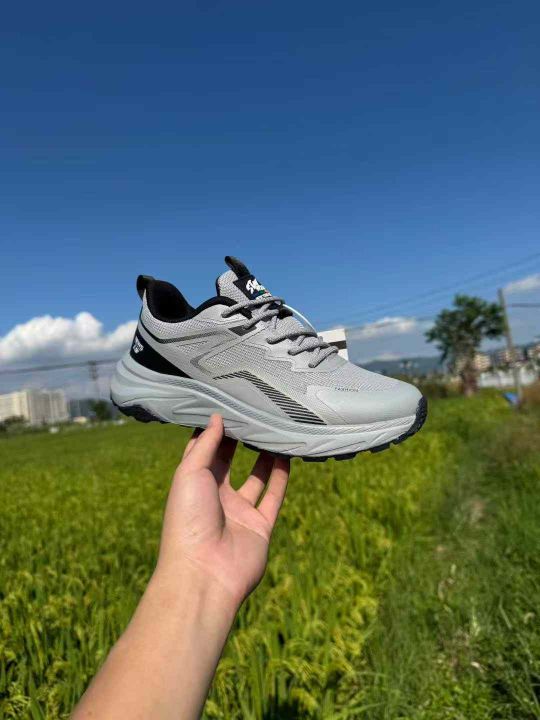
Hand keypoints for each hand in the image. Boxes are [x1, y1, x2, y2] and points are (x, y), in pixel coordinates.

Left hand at [156, 414, 289, 607]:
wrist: (205, 572)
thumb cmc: (188, 520)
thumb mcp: (189, 474)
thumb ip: (206, 445)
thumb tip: (216, 416)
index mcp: (193, 485)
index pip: (203, 452)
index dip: (213, 430)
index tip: (225, 404)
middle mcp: (215, 497)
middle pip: (229, 462)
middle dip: (238, 439)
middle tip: (253, 411)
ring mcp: (239, 512)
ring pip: (255, 478)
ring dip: (264, 456)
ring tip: (274, 429)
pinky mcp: (260, 526)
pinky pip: (273, 496)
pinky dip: (281, 477)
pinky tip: (288, 455)